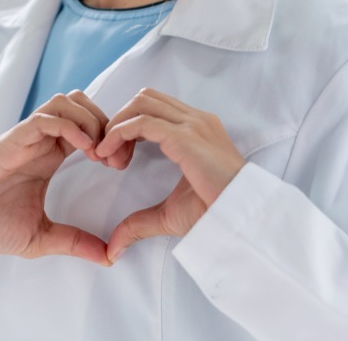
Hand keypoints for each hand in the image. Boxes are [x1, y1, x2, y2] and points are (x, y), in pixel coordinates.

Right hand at [0, 90, 110, 274]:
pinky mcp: (12, 139)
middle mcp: (40, 141)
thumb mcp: (41, 237)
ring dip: (90, 120)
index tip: (120, 167)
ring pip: (66, 102)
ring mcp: (26, 137)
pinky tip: (83, 148)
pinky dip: (70, 126)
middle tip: (115, 157)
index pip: (88, 127)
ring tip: (99, 152)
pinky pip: (46, 118)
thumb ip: (75, 242)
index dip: (111, 139)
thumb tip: (110, 257)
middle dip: (107, 124)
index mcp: (49, 157)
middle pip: (82, 104)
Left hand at [95, 88, 245, 262]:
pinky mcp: (185, 137)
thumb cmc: (213, 215)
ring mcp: (193, 125)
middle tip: (108, 157)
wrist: (240, 221)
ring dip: (116, 125)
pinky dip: (118, 133)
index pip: (153, 108)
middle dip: (119, 121)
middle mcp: (196, 120)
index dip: (127, 126)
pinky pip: (142, 122)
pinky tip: (110, 155)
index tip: (115, 158)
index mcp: (197, 129)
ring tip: (108, 158)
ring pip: (141, 104)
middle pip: (144, 99)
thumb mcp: (169, 216)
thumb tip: (114, 249)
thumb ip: (140, 223)